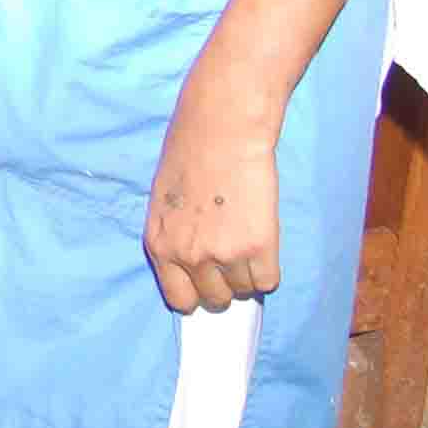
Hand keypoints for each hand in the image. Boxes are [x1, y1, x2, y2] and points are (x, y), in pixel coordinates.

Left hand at [145, 85, 282, 313]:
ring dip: (248, 272)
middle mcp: (188, 256)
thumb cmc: (189, 153)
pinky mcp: (258, 246)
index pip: (179, 300)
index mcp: (159, 244)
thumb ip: (174, 236)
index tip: (207, 281)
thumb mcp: (162, 201)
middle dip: (224, 282)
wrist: (222, 128)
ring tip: (245, 237)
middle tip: (230, 251)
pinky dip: (268, 268)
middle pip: (215, 299)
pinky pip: (269, 282)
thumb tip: (192, 267)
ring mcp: (223, 254)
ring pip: (244, 291)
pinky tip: (262, 240)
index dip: (196, 291)